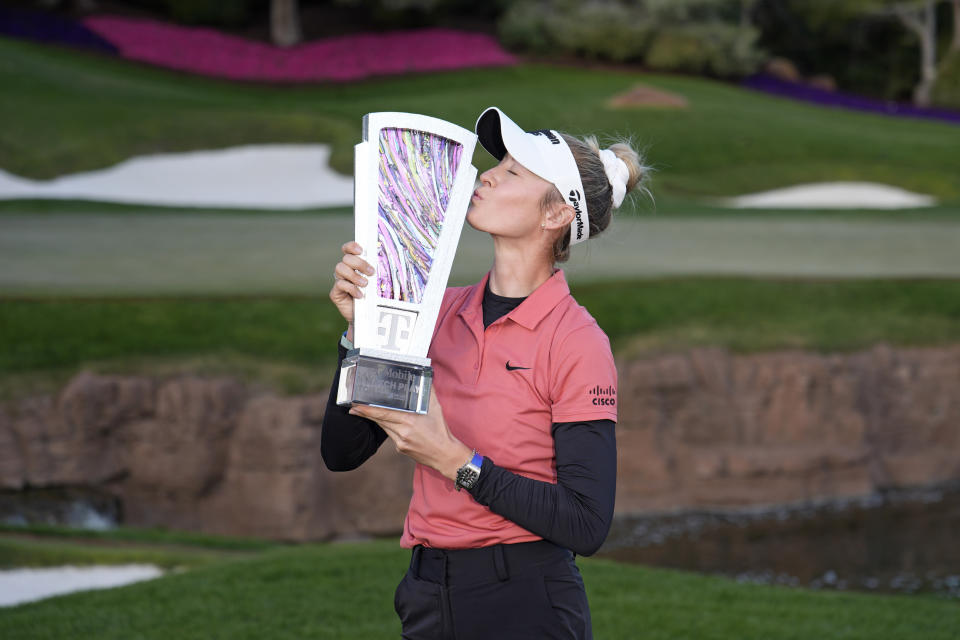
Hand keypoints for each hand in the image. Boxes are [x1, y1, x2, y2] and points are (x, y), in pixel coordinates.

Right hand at [330, 241, 374, 341]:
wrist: (366, 317)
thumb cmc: (373, 296)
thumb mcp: (376, 283)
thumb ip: (377, 272)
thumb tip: (387, 261)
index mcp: (354, 264)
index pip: (348, 249)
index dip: (352, 246)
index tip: (361, 250)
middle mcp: (345, 270)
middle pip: (346, 258)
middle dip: (359, 263)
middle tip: (371, 272)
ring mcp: (339, 281)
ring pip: (340, 268)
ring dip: (354, 275)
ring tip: (365, 284)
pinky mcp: (335, 292)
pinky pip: (340, 284)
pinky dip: (351, 288)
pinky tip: (360, 295)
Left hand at [348, 389, 472, 481]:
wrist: (445, 454)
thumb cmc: (441, 430)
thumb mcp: (435, 408)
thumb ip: (427, 392)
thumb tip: (424, 377)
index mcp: (409, 420)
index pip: (383, 413)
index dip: (367, 410)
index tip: (355, 406)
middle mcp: (402, 431)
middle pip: (380, 420)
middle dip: (366, 413)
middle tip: (354, 407)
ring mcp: (400, 442)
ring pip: (384, 428)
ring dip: (376, 420)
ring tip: (364, 412)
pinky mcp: (401, 448)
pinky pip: (391, 435)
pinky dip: (389, 428)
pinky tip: (389, 424)